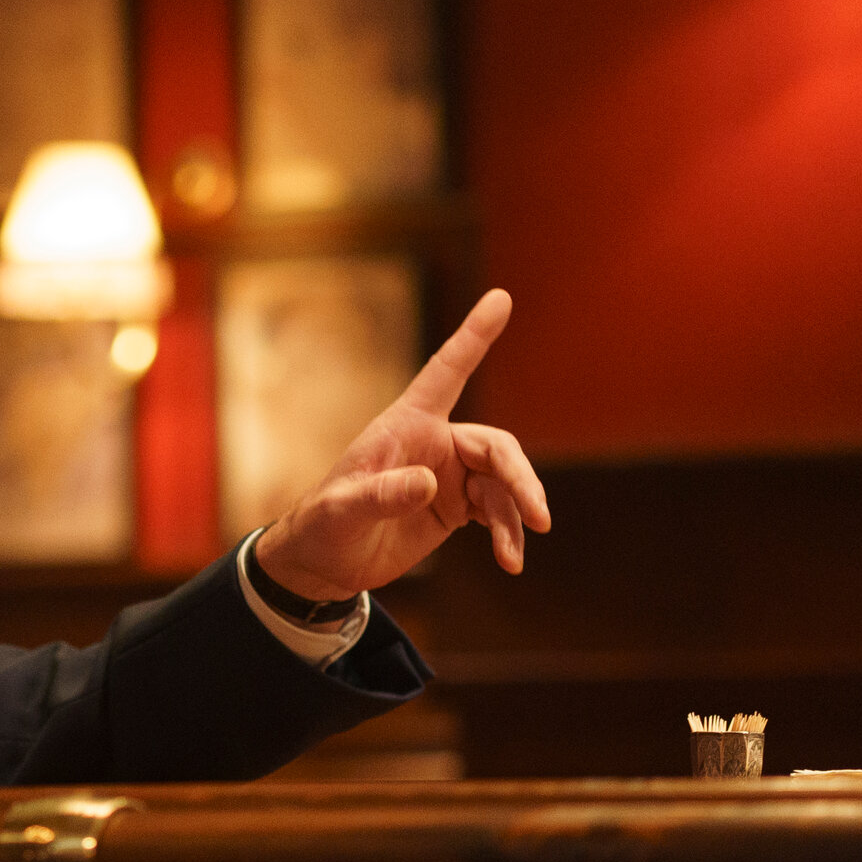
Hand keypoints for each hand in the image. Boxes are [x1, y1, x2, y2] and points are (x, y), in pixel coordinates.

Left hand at [252, 288, 551, 602]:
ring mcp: (448, 474)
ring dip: (516, 515)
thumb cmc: (324, 525)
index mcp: (406, 424)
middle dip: (519, 478)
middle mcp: (434, 442)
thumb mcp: (342, 510)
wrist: (324, 564)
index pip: (446, 372)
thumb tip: (429, 483)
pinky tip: (509, 559)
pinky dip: (507, 532)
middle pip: (496, 446)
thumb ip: (381, 495)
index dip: (473, 336)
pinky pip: (496, 510)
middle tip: (537, 516)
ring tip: (514, 557)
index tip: (501, 297)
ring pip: (502, 482)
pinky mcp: (455, 506)